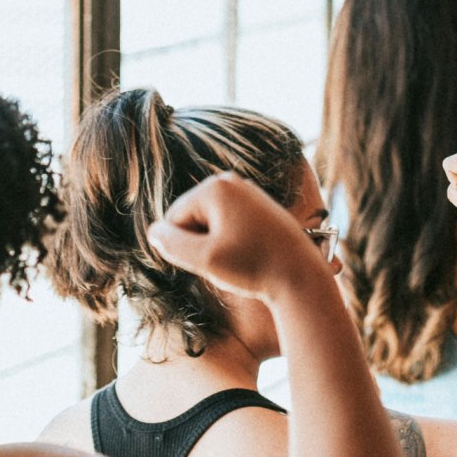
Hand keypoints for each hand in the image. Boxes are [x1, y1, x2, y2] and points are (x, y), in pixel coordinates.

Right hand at [146, 173, 325, 300]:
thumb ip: (172, 245)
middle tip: (230, 261)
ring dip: (216, 245)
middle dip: (201, 243)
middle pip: (192, 218)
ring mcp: (247, 191)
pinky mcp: (259, 205)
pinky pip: (228, 225)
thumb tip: (154, 231)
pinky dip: (233, 242)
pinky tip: (251, 254)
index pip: (174, 220)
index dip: (185, 248)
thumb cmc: (254, 267)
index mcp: (215, 187)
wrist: (301, 275)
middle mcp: (231, 181)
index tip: (216, 260)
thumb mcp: (205, 260)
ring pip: (210, 224)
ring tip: (242, 258)